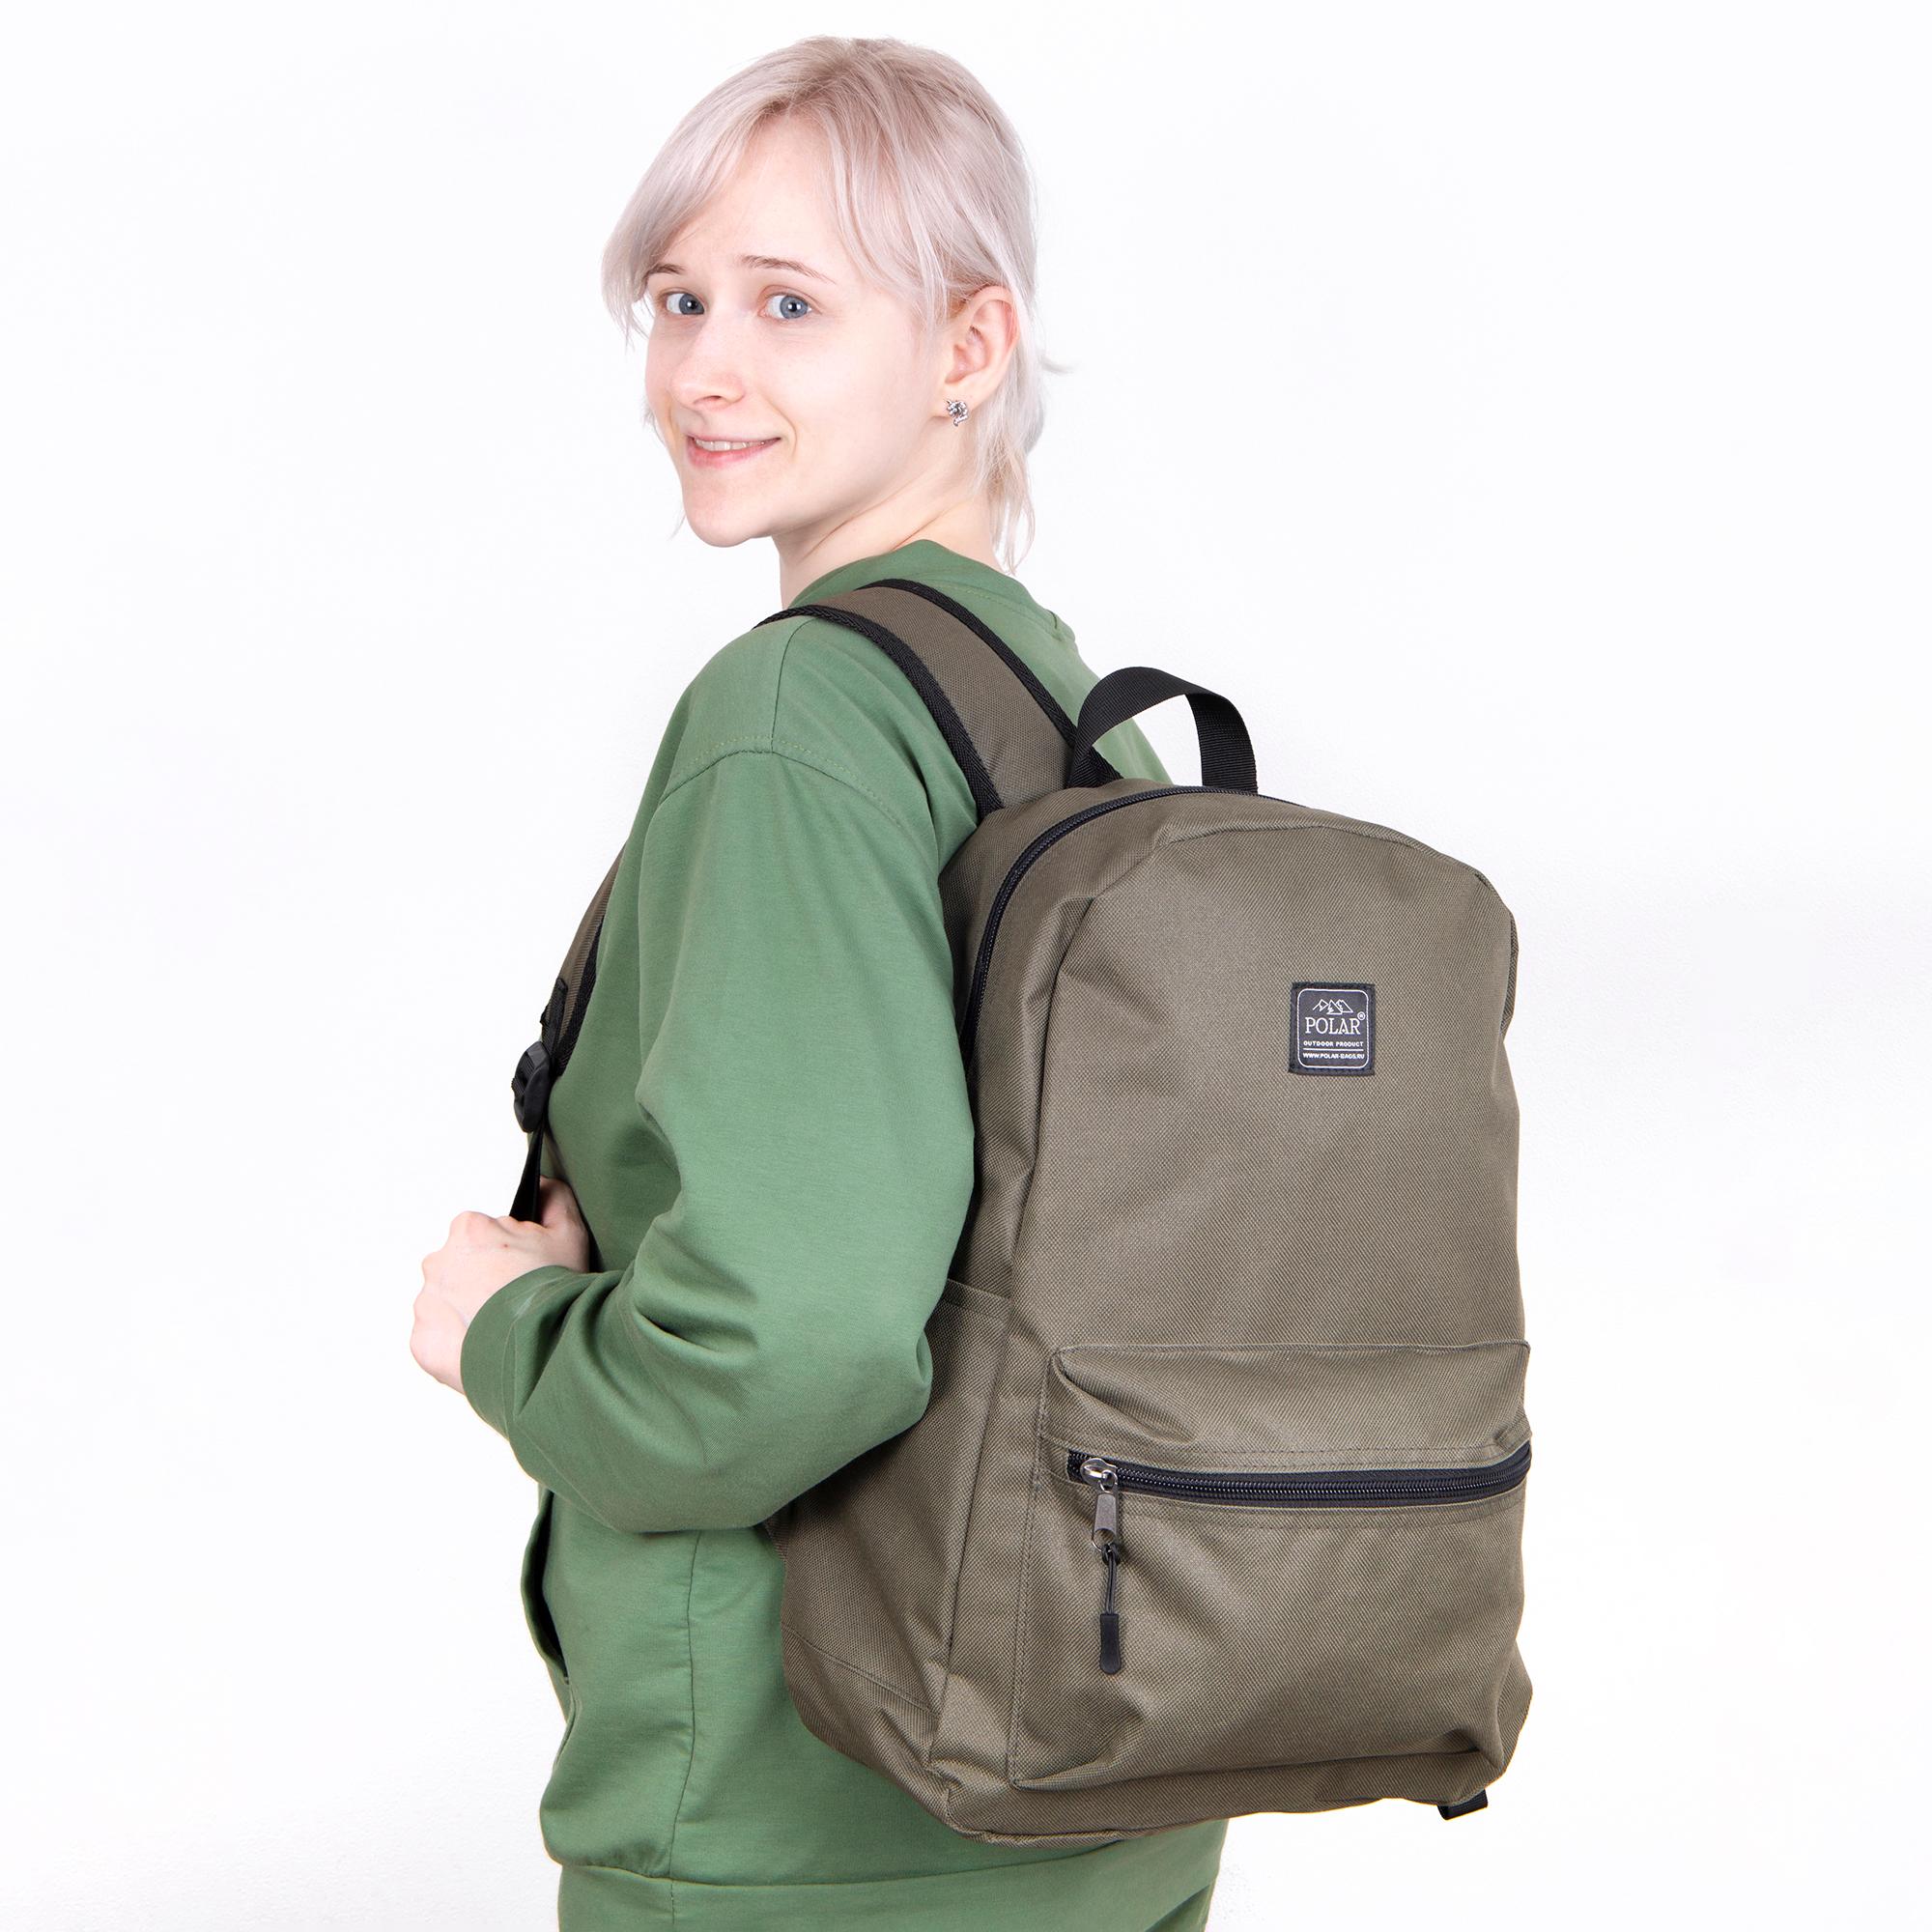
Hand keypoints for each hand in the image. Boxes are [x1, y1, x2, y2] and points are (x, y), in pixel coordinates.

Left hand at [410, 1177, 591, 1394]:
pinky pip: (437, 1338)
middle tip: (511, 1302)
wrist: (542, 1347)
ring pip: (446, 1303)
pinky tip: (485, 1347)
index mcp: (468, 1230)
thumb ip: (554, 1199)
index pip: (480, 1236)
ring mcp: (426, 1302)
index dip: (506, 1254)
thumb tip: (543, 1185)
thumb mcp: (568, 1233)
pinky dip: (456, 1344)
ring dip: (467, 1312)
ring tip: (500, 1330)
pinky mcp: (421, 1340)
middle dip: (481, 1282)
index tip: (521, 1273)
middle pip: (459, 1268)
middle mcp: (438, 1261)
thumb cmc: (555, 1288)